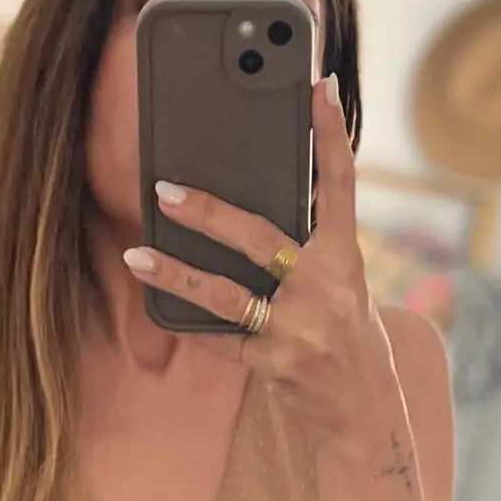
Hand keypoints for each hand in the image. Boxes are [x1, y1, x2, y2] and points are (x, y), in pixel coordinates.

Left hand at [122, 75, 394, 452]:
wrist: (363, 415)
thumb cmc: (348, 339)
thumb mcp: (343, 287)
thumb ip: (309, 249)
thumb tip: (252, 206)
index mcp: (346, 260)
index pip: (340, 186)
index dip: (329, 135)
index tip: (316, 85)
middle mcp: (326, 291)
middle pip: (261, 239)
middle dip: (209, 214)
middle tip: (164, 190)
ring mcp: (299, 330)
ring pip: (226, 295)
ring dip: (176, 273)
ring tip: (137, 256)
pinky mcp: (274, 365)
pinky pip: (219, 338)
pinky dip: (187, 321)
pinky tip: (156, 303)